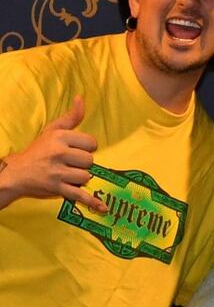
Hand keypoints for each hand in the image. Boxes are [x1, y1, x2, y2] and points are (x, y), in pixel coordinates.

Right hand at [1, 95, 105, 210]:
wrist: (16, 172)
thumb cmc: (38, 151)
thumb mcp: (52, 130)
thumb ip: (71, 117)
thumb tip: (81, 98)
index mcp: (59, 137)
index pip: (92, 143)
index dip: (86, 148)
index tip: (75, 150)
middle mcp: (58, 153)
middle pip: (90, 161)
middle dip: (83, 164)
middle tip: (69, 164)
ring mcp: (58, 172)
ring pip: (87, 177)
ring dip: (80, 179)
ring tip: (67, 175)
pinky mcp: (57, 189)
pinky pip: (80, 195)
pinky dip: (92, 202)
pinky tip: (103, 207)